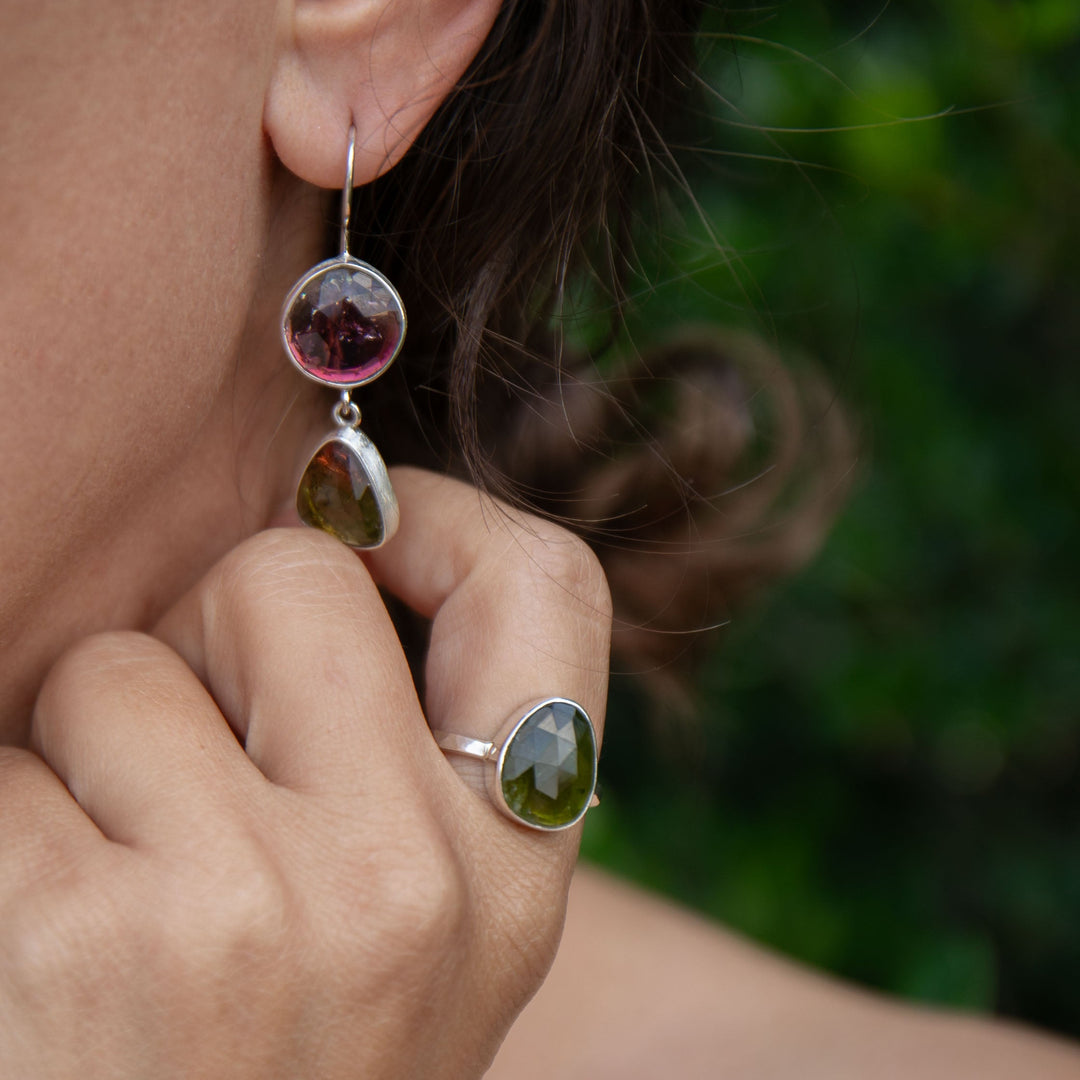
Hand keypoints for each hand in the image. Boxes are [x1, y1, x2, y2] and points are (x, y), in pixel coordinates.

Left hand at [0, 467, 610, 1078]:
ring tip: (111, 892)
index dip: (437, 519)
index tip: (357, 530)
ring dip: (84, 750)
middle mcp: (415, 879)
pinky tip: (38, 953)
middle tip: (185, 764)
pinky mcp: (88, 939)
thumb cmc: (277, 1065)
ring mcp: (258, 910)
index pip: (545, 585)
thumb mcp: (412, 926)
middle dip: (204, 632)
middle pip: (287, 575)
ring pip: (120, 665)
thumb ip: (406, 755)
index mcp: (513, 870)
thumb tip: (336, 542)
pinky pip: (7, 769)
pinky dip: (3, 828)